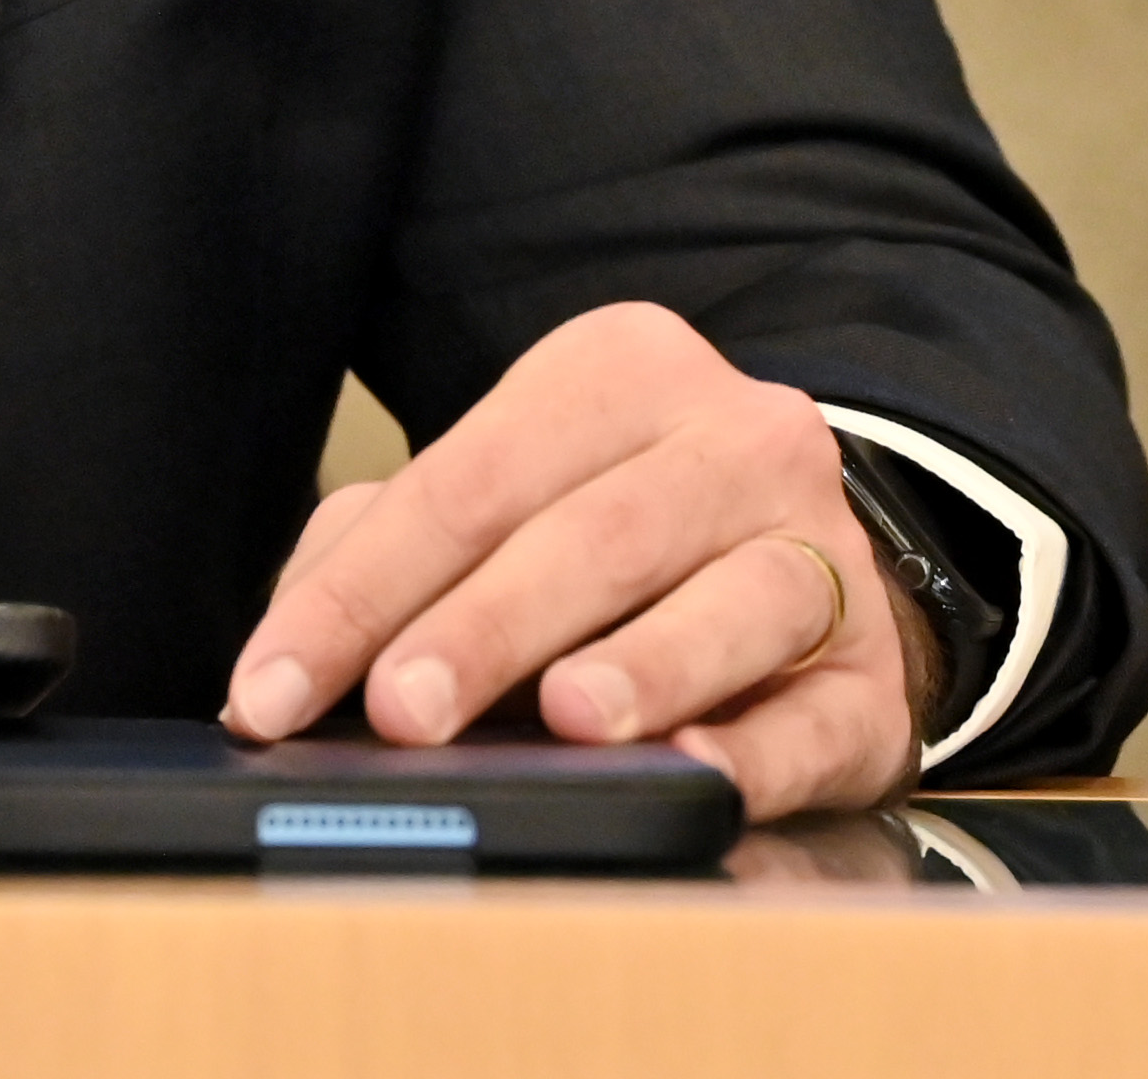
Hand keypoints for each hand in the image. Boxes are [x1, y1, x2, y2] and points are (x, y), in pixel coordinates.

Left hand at [219, 300, 938, 821]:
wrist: (805, 570)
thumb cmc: (614, 541)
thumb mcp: (499, 507)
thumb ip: (384, 553)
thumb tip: (288, 652)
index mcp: (618, 373)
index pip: (463, 483)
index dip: (356, 595)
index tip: (268, 692)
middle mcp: (734, 441)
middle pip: (592, 532)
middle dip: (482, 627)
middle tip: (401, 710)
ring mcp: (824, 551)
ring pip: (735, 597)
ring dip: (647, 664)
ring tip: (570, 718)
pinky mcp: (879, 678)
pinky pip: (820, 713)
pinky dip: (758, 749)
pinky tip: (699, 773)